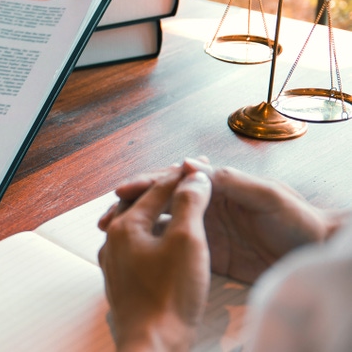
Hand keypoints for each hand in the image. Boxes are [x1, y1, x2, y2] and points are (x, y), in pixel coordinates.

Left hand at [98, 164, 211, 351]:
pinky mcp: (122, 280)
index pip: (158, 188)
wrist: (152, 344)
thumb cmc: (169, 296)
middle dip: (168, 190)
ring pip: (139, 225)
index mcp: (126, 224)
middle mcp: (113, 239)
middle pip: (143, 203)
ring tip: (182, 206)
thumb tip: (194, 176)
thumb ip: (190, 204)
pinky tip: (167, 241)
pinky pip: (138, 246)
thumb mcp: (188, 242)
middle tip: (193, 182)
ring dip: (161, 212)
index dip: (184, 175)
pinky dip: (155, 235)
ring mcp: (114, 261)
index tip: (205, 166)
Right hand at [101, 158, 341, 283]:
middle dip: (130, 206)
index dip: (146, 184)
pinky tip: (133, 255)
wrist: (315, 254)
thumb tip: (194, 165)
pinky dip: (151, 250)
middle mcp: (205, 206)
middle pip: (159, 201)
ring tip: (111, 235)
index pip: (173, 181)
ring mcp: (205, 231)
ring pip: (161, 225)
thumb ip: (232, 181)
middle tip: (106, 218)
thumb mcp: (268, 197)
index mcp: (217, 187)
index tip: (122, 191)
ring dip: (135, 228)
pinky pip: (173, 249)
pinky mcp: (208, 256)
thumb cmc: (298, 221)